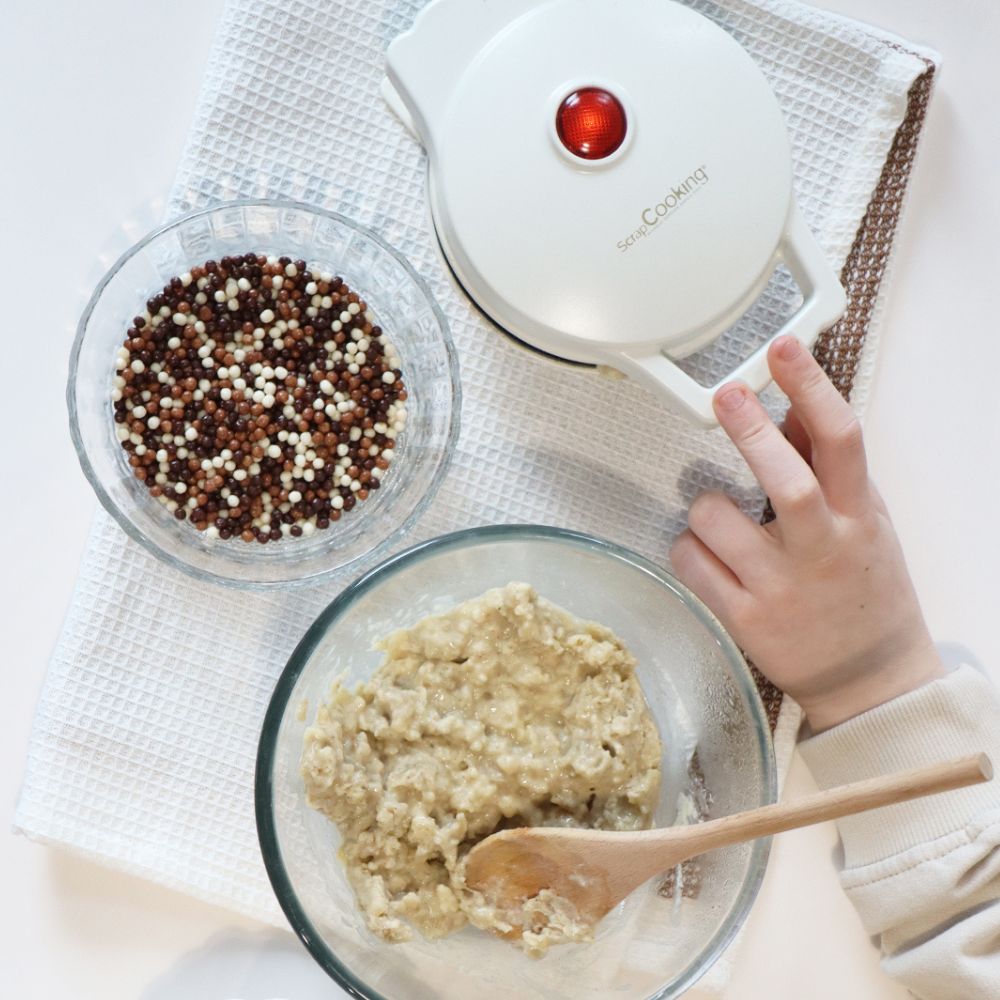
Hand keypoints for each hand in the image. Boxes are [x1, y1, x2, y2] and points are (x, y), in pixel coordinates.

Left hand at [670, 335, 943, 731]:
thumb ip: (828, 468)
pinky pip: (692, 564)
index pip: (840, 440)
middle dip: (751, 430)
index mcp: (859, 517)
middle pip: (785, 479)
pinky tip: (703, 553)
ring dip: (703, 505)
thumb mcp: (866, 522)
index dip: (811, 387)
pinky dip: (686, 548)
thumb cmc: (866, 590)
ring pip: (718, 521)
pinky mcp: (745, 620)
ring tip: (715, 516)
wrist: (872, 683)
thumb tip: (791, 408)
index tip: (782, 350)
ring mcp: (781, 587)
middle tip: (725, 394)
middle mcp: (823, 549)